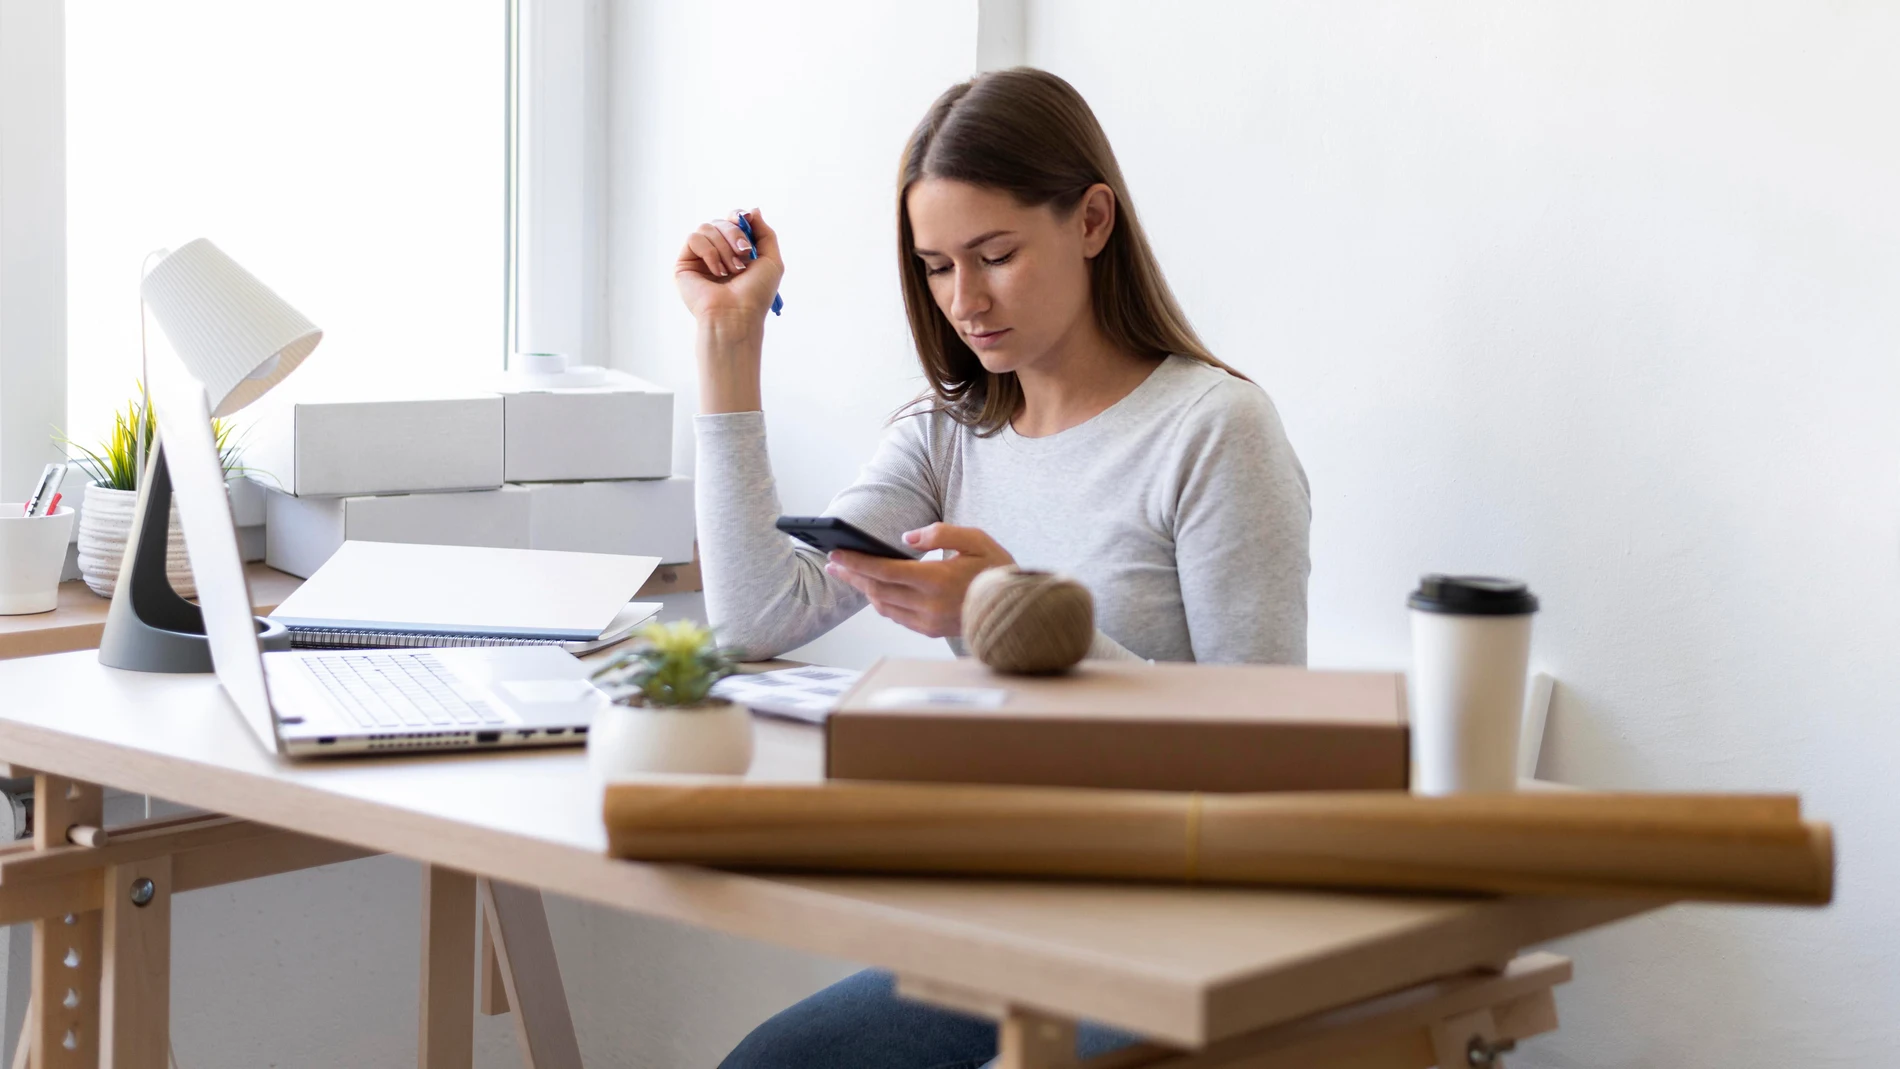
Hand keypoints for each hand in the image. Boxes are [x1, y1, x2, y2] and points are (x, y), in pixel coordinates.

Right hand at [674, 208, 784, 325]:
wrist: (736, 315)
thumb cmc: (755, 294)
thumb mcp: (771, 260)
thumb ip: (765, 233)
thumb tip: (752, 210)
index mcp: (734, 251)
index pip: (731, 220)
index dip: (738, 217)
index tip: (747, 220)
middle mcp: (716, 252)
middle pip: (720, 221)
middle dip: (735, 234)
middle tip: (745, 254)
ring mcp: (699, 258)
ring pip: (707, 228)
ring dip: (724, 247)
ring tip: (732, 270)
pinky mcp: (684, 263)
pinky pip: (694, 238)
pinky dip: (710, 252)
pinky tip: (717, 272)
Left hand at [824, 524, 1015, 638]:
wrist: (1017, 609)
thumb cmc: (996, 568)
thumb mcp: (975, 539)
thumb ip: (940, 533)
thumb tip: (906, 539)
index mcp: (937, 579)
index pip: (884, 571)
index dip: (857, 563)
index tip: (837, 554)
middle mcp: (929, 605)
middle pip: (877, 590)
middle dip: (852, 576)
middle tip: (834, 562)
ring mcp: (929, 622)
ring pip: (884, 606)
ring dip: (864, 590)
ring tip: (849, 574)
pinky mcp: (931, 631)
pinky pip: (897, 617)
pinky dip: (882, 602)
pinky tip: (875, 590)